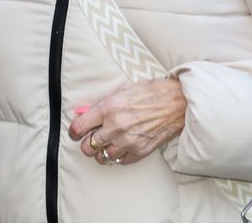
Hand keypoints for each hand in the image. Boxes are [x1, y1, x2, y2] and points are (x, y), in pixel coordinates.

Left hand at [66, 77, 185, 166]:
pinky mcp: (140, 151)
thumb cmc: (152, 92)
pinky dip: (118, 156)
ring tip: (107, 144)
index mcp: (109, 108)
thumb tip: (86, 112)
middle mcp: (115, 127)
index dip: (73, 131)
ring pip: (102, 157)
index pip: (79, 127)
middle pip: (87, 147)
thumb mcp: (123, 90)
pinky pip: (120, 161)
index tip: (75, 133)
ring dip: (101, 152)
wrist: (177, 103)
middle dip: (86, 143)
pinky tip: (121, 146)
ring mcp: (128, 141)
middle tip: (91, 139)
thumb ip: (103, 103)